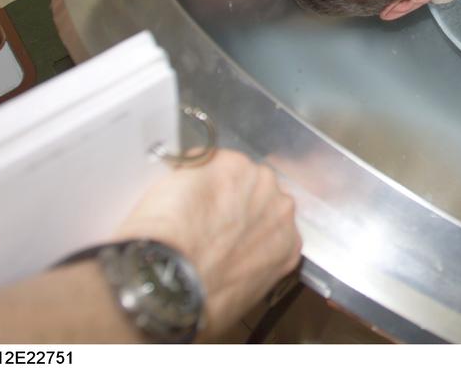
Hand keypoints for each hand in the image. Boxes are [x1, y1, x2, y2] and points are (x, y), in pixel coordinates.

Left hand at [114, 149, 300, 338]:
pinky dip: (186, 171)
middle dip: (234, 202)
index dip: (245, 226)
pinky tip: (171, 195)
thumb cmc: (202, 301)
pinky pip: (202, 159)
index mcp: (289, 243)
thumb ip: (248, 264)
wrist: (173, 283)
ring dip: (213, 185)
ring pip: (232, 174)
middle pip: (257, 193)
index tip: (226, 232)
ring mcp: (256, 180)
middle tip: (203, 220)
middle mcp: (281, 207)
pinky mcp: (226, 161)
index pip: (271, 223)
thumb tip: (226, 259)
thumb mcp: (241, 293)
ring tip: (184, 208)